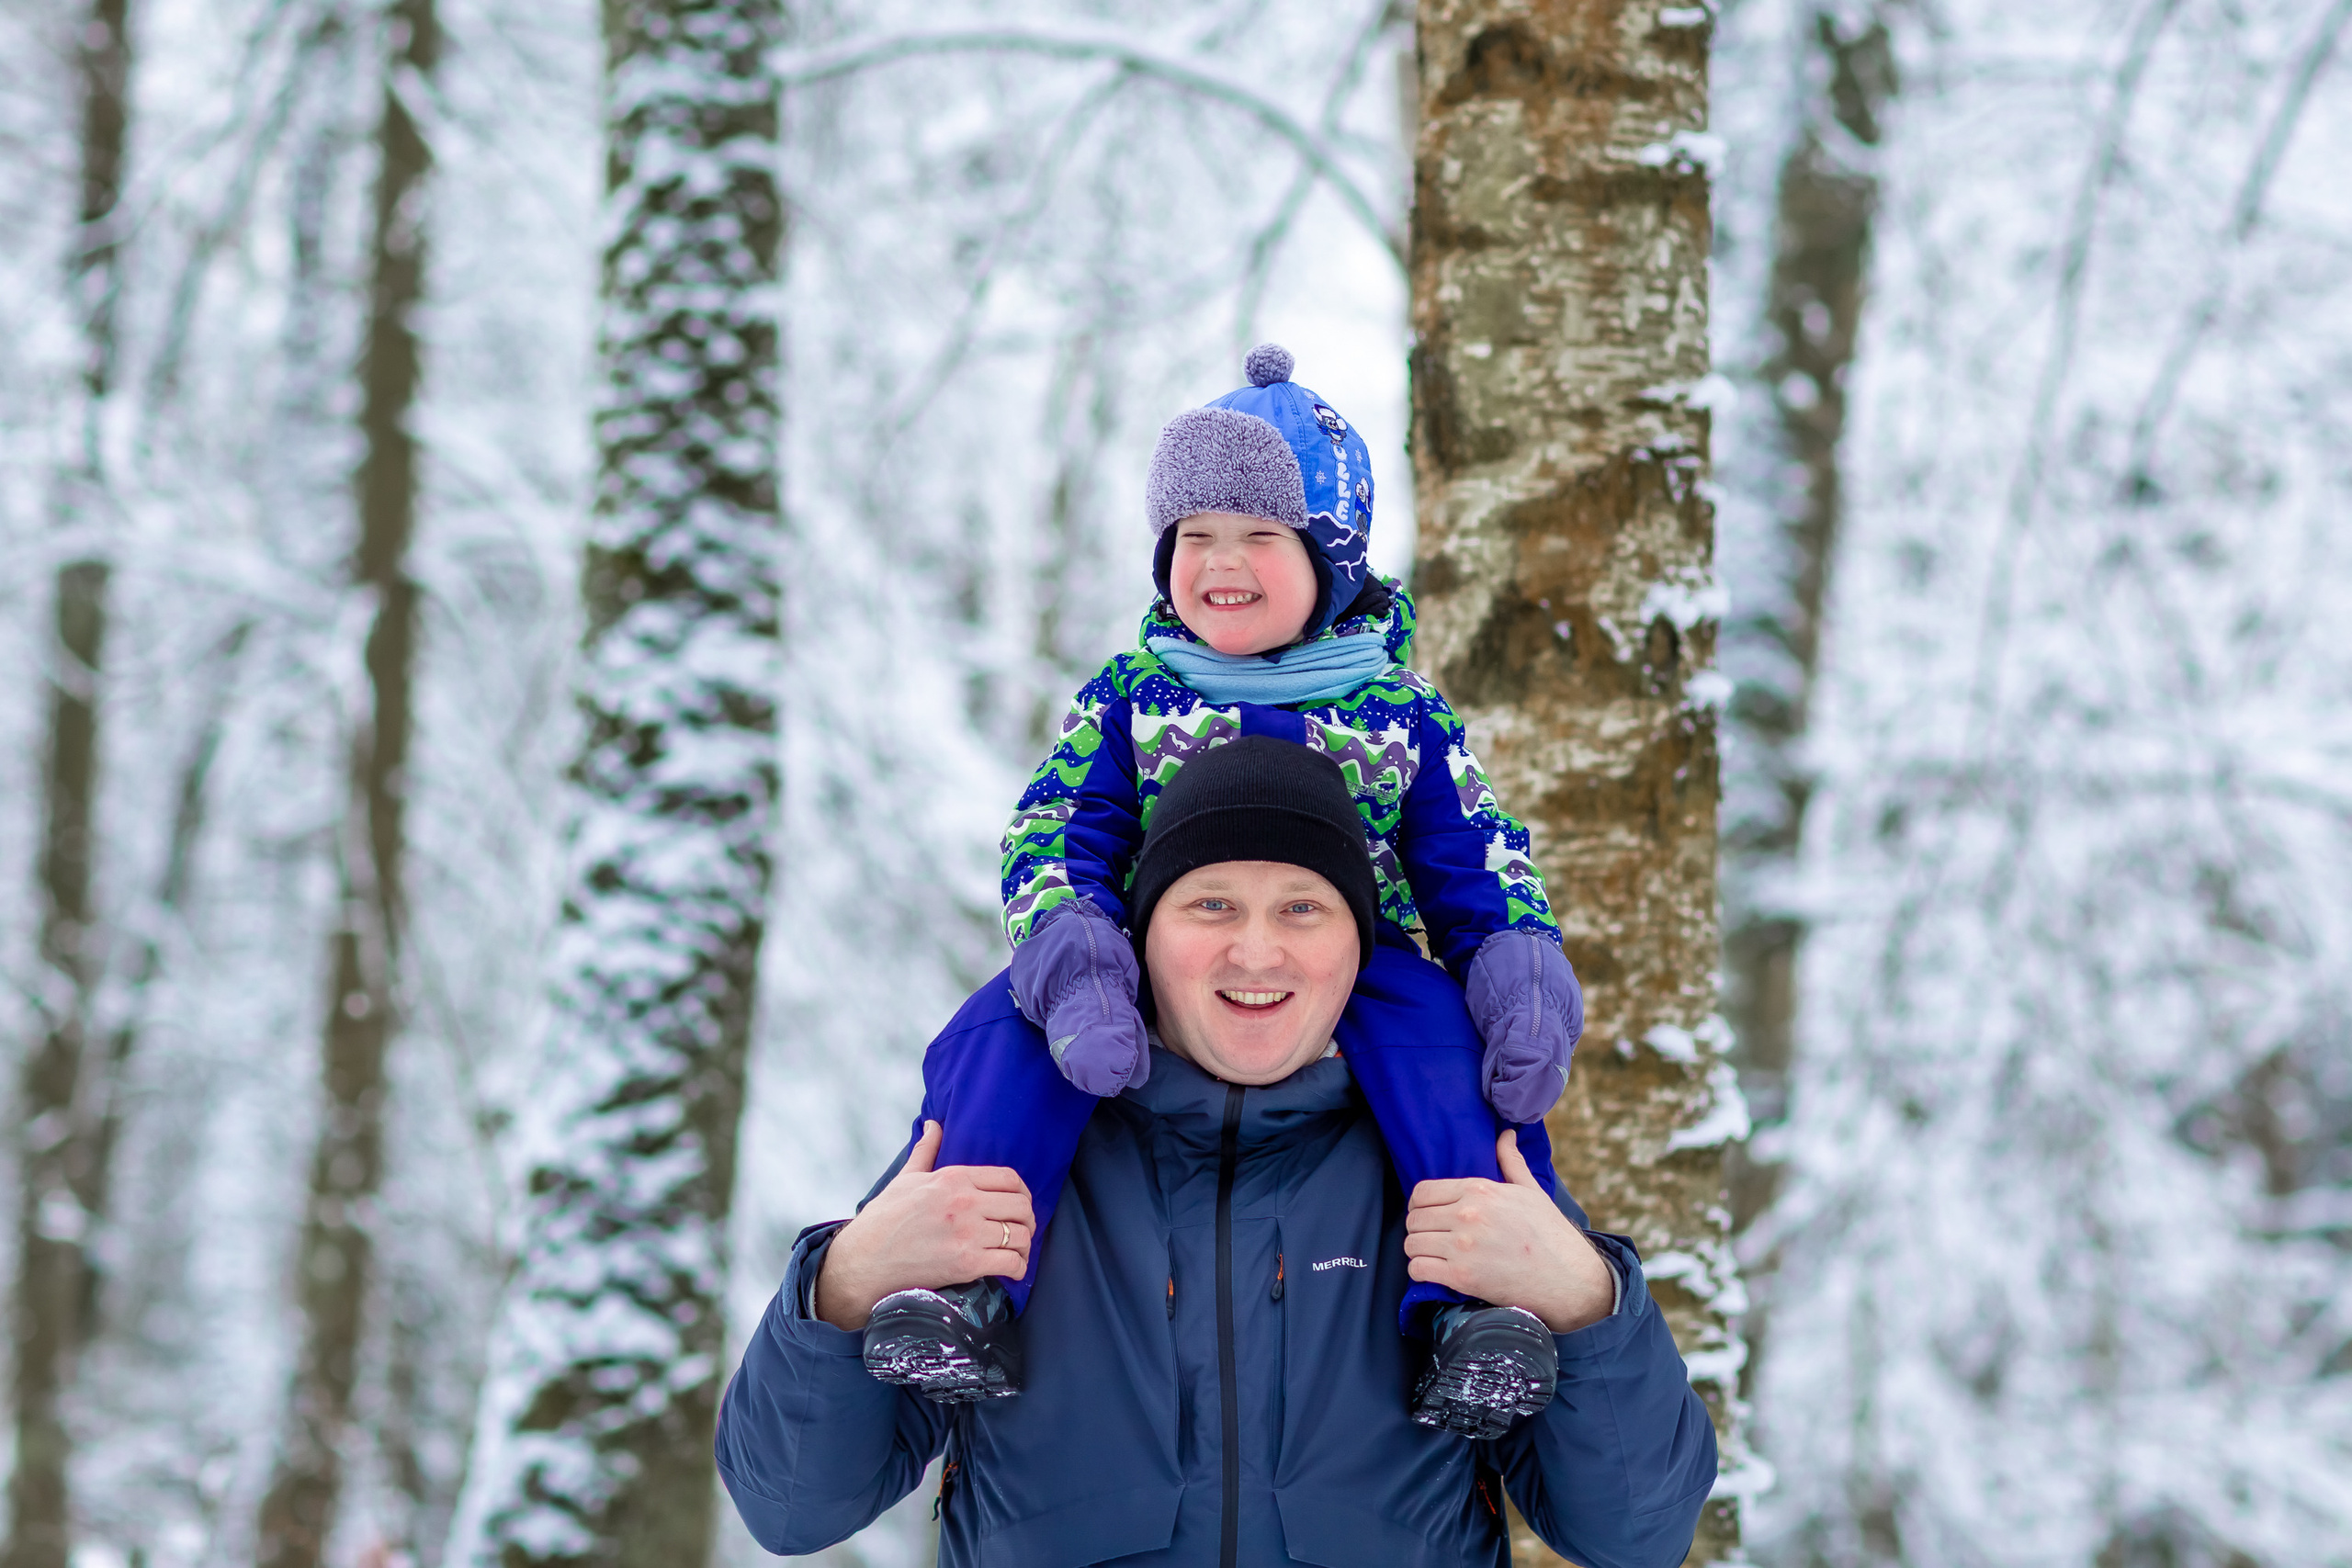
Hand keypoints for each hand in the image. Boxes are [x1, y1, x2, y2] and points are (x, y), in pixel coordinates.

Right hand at [814, 1122, 1034, 1330]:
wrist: (863, 1261)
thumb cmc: (883, 1220)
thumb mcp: (905, 1178)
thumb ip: (926, 1150)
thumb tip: (933, 1123)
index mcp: (953, 1178)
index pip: (1008, 1178)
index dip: (1022, 1192)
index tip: (1020, 1204)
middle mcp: (964, 1202)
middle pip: (1021, 1206)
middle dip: (1028, 1219)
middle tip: (1023, 1229)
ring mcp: (967, 1233)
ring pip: (1021, 1234)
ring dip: (1025, 1245)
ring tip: (1018, 1251)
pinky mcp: (966, 1263)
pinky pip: (1011, 1263)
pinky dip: (1019, 1267)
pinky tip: (1012, 1269)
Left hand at [1403, 1128, 1614, 1333]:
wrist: (1567, 1278)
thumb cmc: (1550, 1233)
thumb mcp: (1531, 1191)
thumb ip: (1511, 1161)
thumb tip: (1506, 1134)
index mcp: (1479, 1190)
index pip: (1422, 1191)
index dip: (1419, 1204)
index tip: (1427, 1213)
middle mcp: (1466, 1215)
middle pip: (1414, 1218)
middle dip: (1420, 1228)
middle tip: (1433, 1237)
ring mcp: (1462, 1247)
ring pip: (1411, 1243)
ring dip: (1419, 1250)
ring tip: (1434, 1254)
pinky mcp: (1461, 1277)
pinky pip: (1418, 1269)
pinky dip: (1421, 1272)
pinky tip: (1435, 1271)